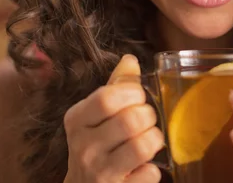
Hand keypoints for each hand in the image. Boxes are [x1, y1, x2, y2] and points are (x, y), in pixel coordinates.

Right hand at [63, 55, 163, 182]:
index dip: (133, 93)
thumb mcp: (96, 114)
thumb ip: (115, 86)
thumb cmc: (95, 145)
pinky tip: (143, 167)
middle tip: (147, 120)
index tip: (138, 97)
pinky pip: (150, 174)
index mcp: (77, 119)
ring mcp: (99, 173)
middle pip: (130, 120)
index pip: (107, 98)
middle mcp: (83, 147)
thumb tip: (130, 60)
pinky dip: (153, 169)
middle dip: (148, 116)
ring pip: (143, 146)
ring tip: (149, 140)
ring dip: (155, 139)